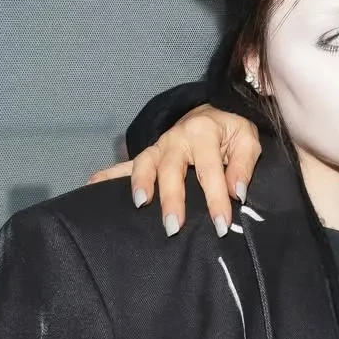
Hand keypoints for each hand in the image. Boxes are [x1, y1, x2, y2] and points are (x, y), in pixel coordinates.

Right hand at [87, 104, 262, 235]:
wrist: (214, 112)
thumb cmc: (232, 131)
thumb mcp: (247, 141)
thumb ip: (243, 166)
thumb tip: (237, 193)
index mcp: (203, 134)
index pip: (209, 172)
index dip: (216, 200)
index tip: (221, 226)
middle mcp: (176, 139)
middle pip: (171, 170)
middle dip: (171, 199)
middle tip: (174, 226)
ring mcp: (159, 147)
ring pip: (144, 165)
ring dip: (139, 184)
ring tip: (138, 204)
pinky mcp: (150, 155)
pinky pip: (125, 165)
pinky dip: (108, 175)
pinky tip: (91, 186)